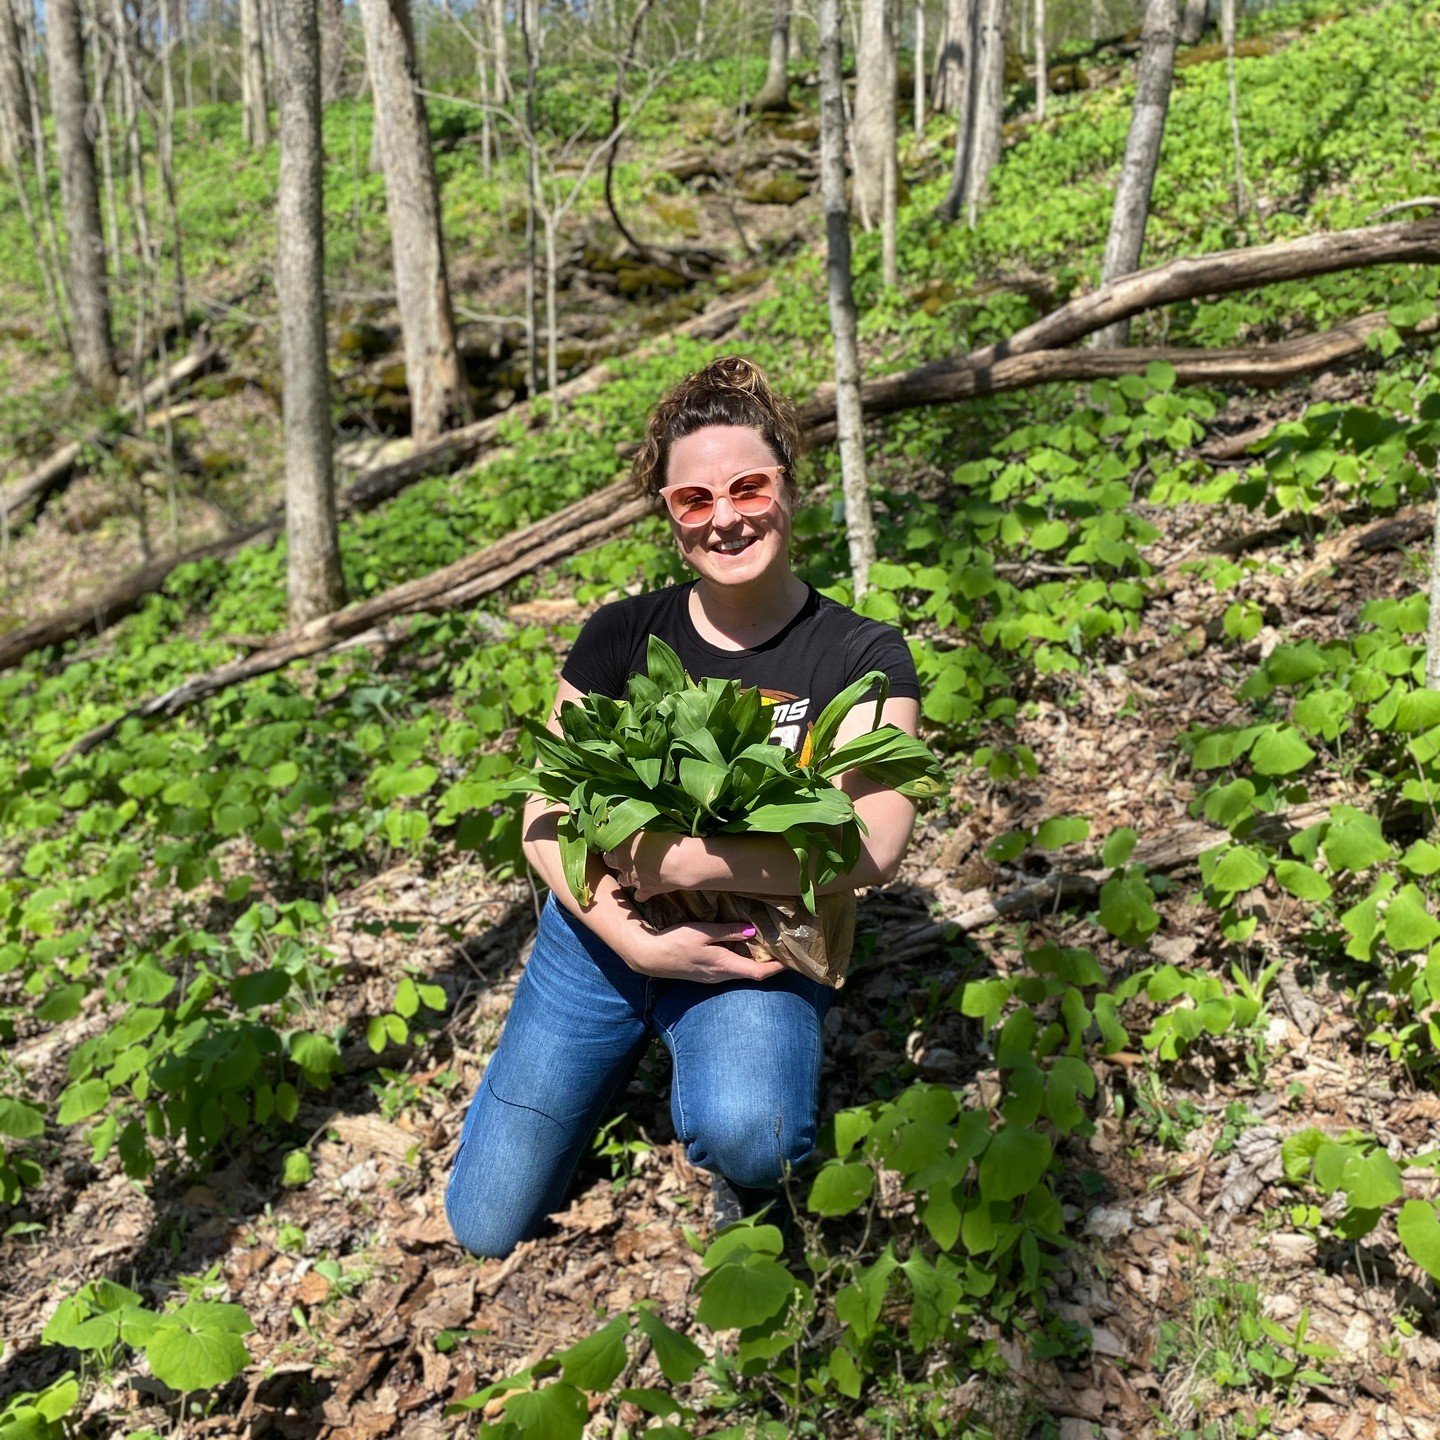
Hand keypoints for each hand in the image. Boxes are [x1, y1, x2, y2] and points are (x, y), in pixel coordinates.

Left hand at [603, 832, 681, 902]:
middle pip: (608, 860)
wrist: (681, 863)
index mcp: (621, 844)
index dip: (613, 840)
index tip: (620, 837)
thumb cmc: (666, 840)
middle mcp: (622, 862)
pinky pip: (638, 896)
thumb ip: (637, 831)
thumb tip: (634, 827)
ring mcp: (632, 879)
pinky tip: (647, 887)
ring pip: (621, 879)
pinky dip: (641, 892)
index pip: (607, 841)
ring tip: (633, 870)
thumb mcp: (649, 828)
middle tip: (624, 852)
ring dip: (625, 875)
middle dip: (614, 857)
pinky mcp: (645, 891)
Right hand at [625, 918, 786, 984]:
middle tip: (783, 949)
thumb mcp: (703, 932)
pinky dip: (741, 960)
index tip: (792, 961)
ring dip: (755, 962)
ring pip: (741, 972)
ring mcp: (713, 978)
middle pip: (752, 974)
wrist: (650, 957)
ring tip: (767, 947)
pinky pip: (730, 969)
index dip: (778, 968)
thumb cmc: (676, 942)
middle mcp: (722, 976)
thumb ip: (728, 932)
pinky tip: (742, 949)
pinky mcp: (705, 975)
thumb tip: (753, 931)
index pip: (759, 973)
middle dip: (770, 964)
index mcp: (725, 966)